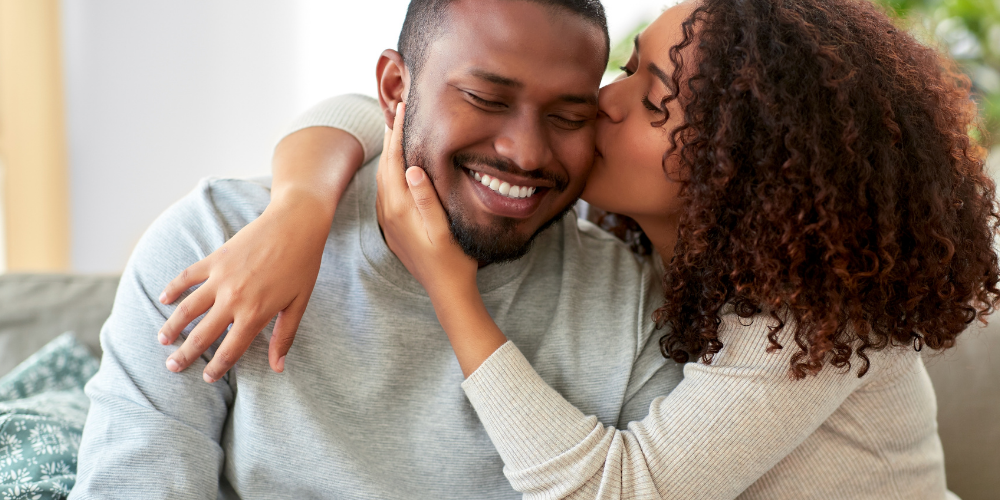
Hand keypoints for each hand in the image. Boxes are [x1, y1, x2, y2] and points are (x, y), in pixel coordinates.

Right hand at [157, 191, 330, 381]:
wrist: (295, 223)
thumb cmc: (302, 265)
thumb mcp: (299, 304)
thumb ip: (284, 337)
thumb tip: (278, 367)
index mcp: (255, 314)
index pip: (230, 350)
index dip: (217, 367)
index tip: (207, 378)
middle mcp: (233, 299)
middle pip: (203, 334)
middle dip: (185, 354)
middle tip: (172, 367)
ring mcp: (221, 278)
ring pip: (188, 309)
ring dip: (172, 326)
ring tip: (162, 340)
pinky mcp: (215, 259)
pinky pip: (188, 277)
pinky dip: (173, 288)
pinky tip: (163, 298)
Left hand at [376, 102, 477, 298]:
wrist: (446, 292)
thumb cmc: (453, 261)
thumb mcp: (444, 229)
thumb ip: (426, 199)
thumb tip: (411, 169)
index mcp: (400, 209)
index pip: (394, 161)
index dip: (397, 133)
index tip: (401, 108)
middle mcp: (389, 213)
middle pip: (385, 165)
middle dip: (390, 137)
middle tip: (397, 110)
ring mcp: (389, 222)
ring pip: (384, 179)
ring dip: (389, 154)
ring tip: (396, 132)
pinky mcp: (393, 228)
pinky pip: (386, 192)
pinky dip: (390, 172)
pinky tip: (398, 168)